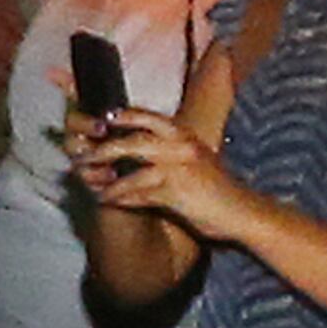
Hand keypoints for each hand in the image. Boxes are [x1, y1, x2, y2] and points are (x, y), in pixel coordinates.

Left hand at [64, 101, 260, 239]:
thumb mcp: (196, 158)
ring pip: (132, 171)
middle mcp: (181, 148)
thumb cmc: (216, 187)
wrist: (242, 212)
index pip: (149, 118)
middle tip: (84, 158)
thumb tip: (140, 144)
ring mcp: (179, 170)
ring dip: (106, 180)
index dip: (123, 116)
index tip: (103, 117)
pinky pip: (139, 194)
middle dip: (103, 150)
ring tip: (91, 185)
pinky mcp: (176, 193)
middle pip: (132, 142)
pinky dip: (120, 197)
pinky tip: (107, 200)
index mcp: (185, 136)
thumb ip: (171, 149)